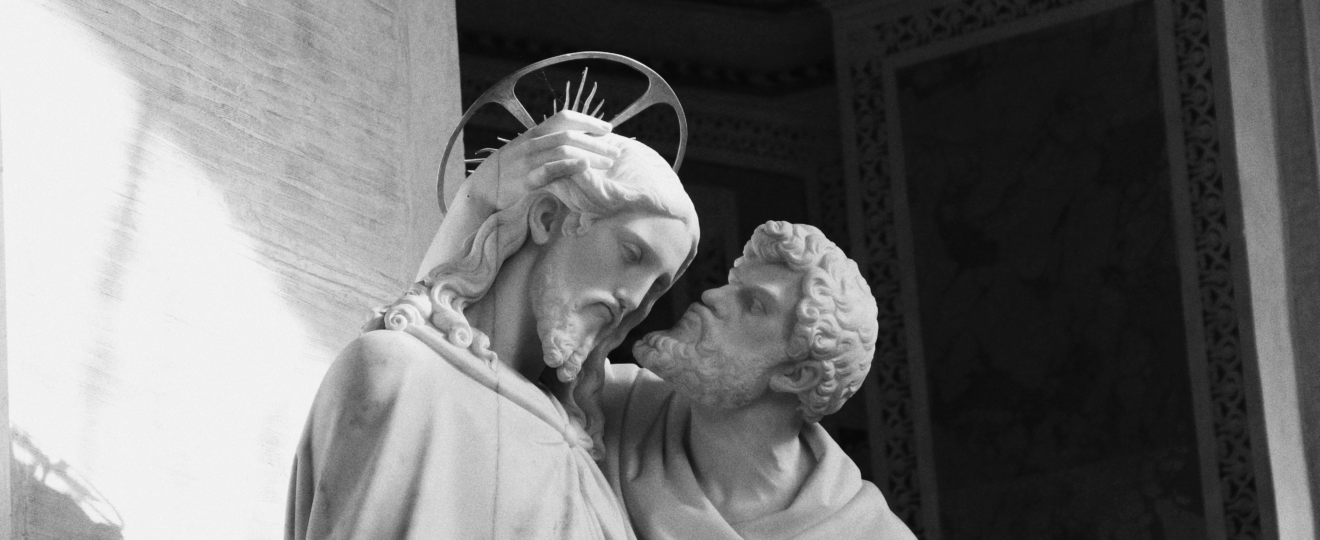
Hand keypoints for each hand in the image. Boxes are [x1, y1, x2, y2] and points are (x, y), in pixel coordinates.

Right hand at [464, 110, 617, 213]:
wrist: (481, 190)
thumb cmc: (508, 173)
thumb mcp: (527, 153)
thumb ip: (547, 146)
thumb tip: (573, 144)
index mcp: (534, 133)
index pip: (564, 117)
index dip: (588, 120)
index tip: (608, 129)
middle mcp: (531, 142)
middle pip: (569, 135)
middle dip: (596, 142)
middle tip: (616, 152)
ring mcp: (527, 160)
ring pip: (563, 149)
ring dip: (589, 154)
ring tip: (608, 164)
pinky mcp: (524, 179)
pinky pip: (549, 169)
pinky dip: (568, 165)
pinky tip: (584, 167)